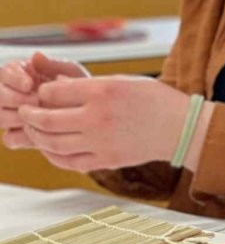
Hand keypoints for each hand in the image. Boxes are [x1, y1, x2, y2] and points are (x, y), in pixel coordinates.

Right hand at [1, 53, 87, 149]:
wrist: (91, 113)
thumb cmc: (81, 86)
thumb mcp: (71, 72)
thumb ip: (53, 65)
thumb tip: (35, 55)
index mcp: (21, 74)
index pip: (4, 72)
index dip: (14, 78)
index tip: (29, 84)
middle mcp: (11, 93)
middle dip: (15, 98)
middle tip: (35, 102)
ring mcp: (12, 115)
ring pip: (0, 116)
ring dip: (17, 117)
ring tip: (39, 116)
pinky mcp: (18, 134)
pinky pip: (10, 138)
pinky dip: (22, 136)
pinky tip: (38, 131)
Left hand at [17, 76, 192, 171]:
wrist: (181, 127)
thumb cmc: (155, 100)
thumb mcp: (123, 81)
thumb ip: (89, 86)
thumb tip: (57, 89)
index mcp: (103, 91)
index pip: (54, 93)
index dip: (42, 93)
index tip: (42, 93)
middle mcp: (98, 117)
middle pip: (46, 120)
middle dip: (29, 115)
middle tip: (24, 112)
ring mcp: (100, 141)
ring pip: (52, 143)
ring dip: (37, 136)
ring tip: (36, 129)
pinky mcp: (105, 160)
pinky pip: (67, 161)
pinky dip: (53, 155)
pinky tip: (52, 148)